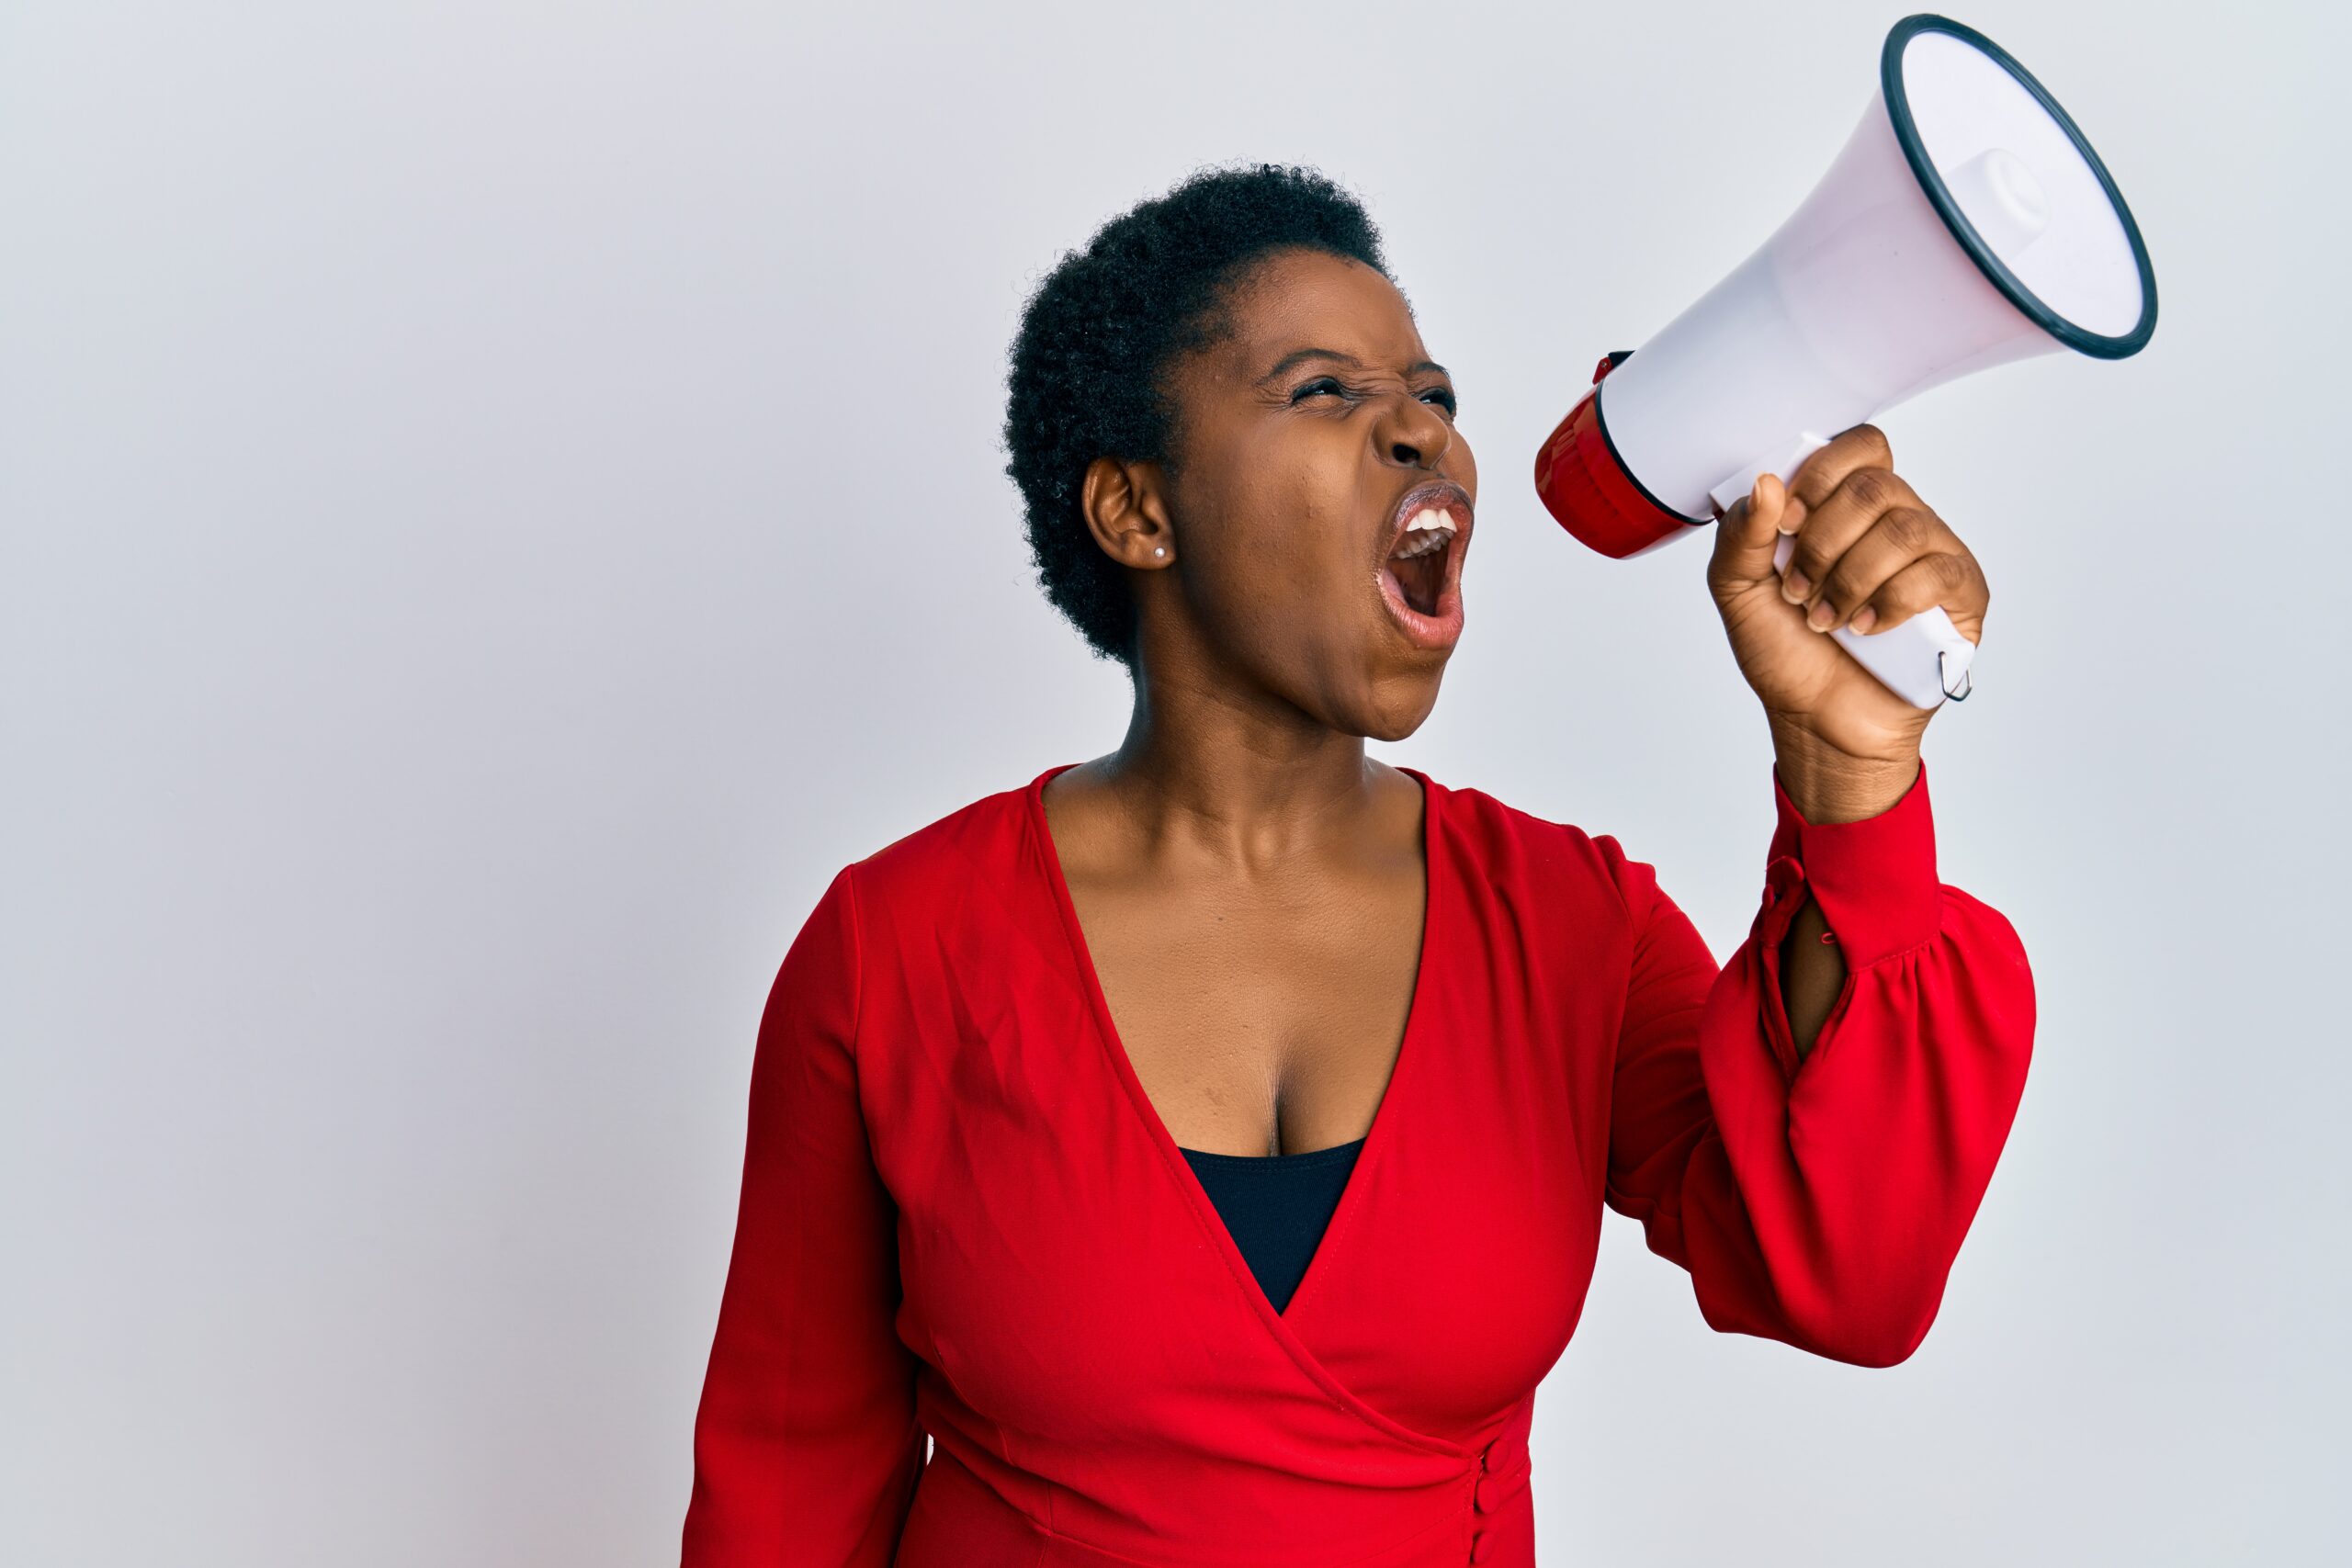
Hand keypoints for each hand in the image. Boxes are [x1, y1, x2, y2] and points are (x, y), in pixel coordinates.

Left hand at [1705, 425, 1989, 820]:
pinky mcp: (1962, 596)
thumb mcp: (1737, 591)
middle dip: (1823, 542)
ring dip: (1850, 578)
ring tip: (1824, 618)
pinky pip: (1936, 573)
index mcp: (1850, 508)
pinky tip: (1864, 630)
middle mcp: (1898, 520)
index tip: (1786, 524)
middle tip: (1797, 590)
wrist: (1815, 721)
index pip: (1861, 446)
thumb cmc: (1785, 652)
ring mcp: (1935, 555)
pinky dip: (1889, 602)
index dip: (1822, 473)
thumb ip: (1740, 536)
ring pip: (1903, 529)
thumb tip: (1766, 483)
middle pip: (1875, 487)